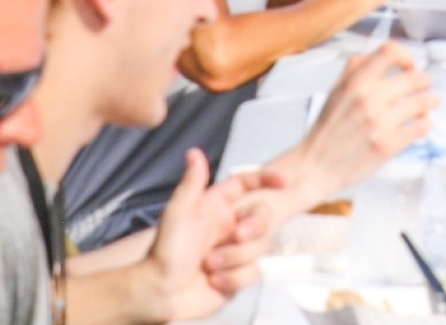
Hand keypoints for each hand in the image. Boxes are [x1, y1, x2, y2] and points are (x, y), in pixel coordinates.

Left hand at [140, 148, 274, 318]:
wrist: (162, 293)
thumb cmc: (165, 252)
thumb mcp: (178, 213)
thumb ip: (192, 182)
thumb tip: (194, 152)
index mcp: (217, 207)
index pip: (247, 185)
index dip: (266, 180)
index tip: (283, 181)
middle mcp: (230, 226)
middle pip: (263, 217)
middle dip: (253, 227)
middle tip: (236, 236)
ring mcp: (237, 251)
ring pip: (260, 247)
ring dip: (234, 258)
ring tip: (209, 265)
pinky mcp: (240, 274)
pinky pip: (254, 272)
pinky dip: (234, 278)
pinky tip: (214, 281)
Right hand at [276, 43, 434, 210]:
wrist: (315, 166)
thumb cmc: (327, 130)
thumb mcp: (336, 91)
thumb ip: (357, 70)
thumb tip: (384, 56)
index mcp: (355, 82)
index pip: (390, 52)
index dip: (406, 56)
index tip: (409, 65)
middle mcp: (369, 99)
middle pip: (415, 77)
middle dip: (425, 80)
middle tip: (425, 85)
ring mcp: (380, 123)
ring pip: (422, 102)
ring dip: (430, 101)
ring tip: (428, 103)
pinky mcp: (388, 145)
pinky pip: (421, 127)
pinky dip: (426, 123)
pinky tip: (422, 123)